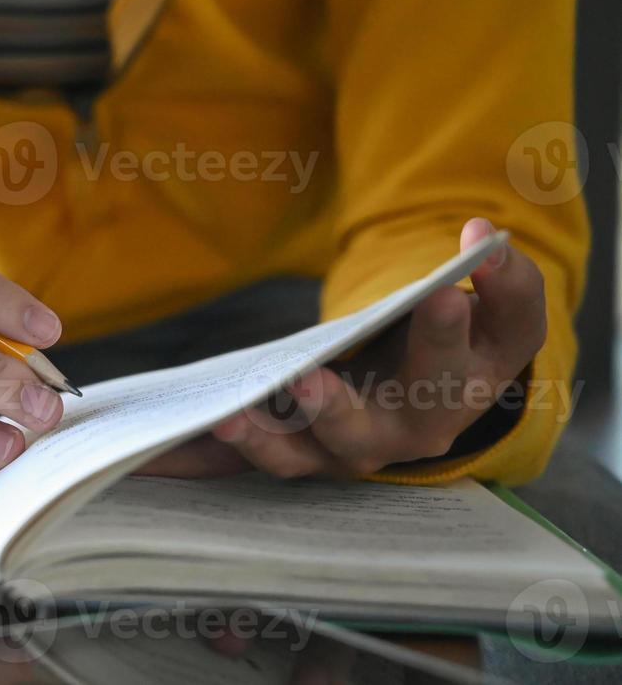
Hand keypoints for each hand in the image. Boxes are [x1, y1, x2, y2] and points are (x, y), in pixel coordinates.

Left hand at [205, 217, 546, 478]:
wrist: (447, 383)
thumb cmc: (470, 335)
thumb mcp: (502, 306)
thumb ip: (503, 272)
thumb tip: (482, 232)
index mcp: (463, 390)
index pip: (457, 361)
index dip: (449, 329)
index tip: (442, 293)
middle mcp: (406, 432)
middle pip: (370, 429)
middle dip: (336, 409)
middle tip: (305, 380)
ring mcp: (353, 448)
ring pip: (305, 456)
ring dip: (264, 442)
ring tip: (227, 418)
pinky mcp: (310, 450)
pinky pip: (264, 453)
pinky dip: (225, 451)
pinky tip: (186, 434)